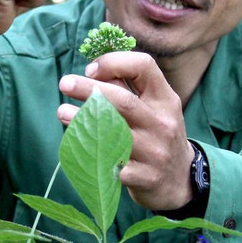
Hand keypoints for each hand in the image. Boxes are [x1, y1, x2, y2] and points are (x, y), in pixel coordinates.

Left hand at [57, 51, 195, 211]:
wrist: (180, 180)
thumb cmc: (158, 136)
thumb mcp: (155, 110)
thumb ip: (127, 89)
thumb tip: (92, 72)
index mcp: (166, 100)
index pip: (144, 67)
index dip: (114, 62)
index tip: (90, 69)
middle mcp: (162, 123)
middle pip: (123, 100)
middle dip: (88, 89)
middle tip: (65, 83)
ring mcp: (155, 152)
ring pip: (113, 134)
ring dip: (82, 121)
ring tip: (62, 111)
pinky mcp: (144, 177)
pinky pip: (111, 165)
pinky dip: (90, 155)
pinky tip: (75, 147)